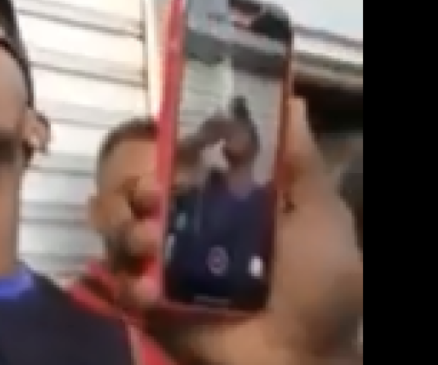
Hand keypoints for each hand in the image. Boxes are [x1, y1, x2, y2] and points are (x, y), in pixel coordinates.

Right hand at [108, 100, 362, 364]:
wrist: (298, 360)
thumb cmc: (316, 287)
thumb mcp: (320, 216)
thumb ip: (300, 161)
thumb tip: (292, 98)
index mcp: (225, 203)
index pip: (183, 162)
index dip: (172, 148)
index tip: (174, 140)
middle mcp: (189, 228)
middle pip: (139, 190)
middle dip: (136, 188)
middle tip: (152, 197)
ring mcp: (166, 266)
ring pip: (117, 229)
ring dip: (125, 231)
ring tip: (147, 246)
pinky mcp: (150, 303)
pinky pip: (119, 281)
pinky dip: (129, 283)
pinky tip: (151, 292)